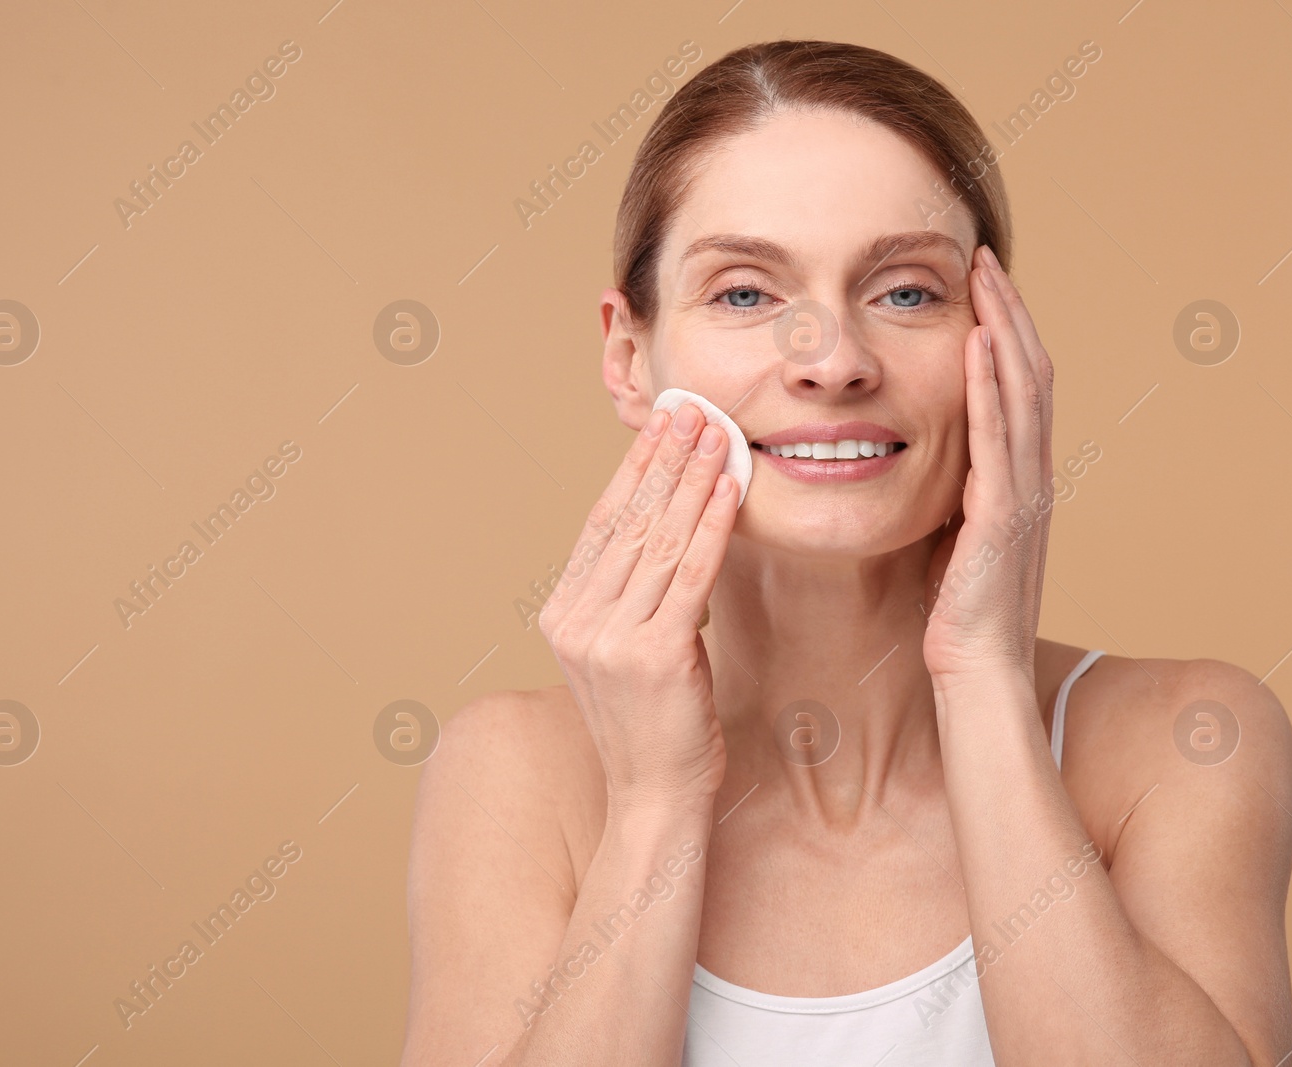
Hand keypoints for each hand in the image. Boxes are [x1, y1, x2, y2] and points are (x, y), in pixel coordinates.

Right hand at [538, 403, 739, 811]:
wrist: (655, 798)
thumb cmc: (654, 725)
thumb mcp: (627, 650)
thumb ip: (633, 595)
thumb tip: (668, 526)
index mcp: (562, 615)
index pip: (602, 525)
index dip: (633, 471)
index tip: (659, 427)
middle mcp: (575, 621)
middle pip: (629, 522)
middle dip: (664, 460)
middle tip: (691, 410)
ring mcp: (608, 638)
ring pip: (660, 540)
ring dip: (692, 479)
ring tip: (716, 434)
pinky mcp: (652, 654)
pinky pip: (690, 574)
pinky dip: (712, 525)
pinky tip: (729, 488)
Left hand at [922, 245, 1055, 688]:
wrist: (978, 672)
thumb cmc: (956, 613)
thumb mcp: (950, 536)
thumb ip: (948, 491)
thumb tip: (917, 456)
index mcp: (1017, 480)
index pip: (1017, 387)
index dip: (1003, 331)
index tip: (979, 284)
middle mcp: (1030, 477)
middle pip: (1028, 372)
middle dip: (1006, 311)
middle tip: (982, 257)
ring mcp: (1023, 495)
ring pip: (1023, 393)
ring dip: (1003, 329)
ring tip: (983, 277)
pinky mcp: (1003, 517)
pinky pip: (999, 439)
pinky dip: (992, 388)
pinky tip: (979, 346)